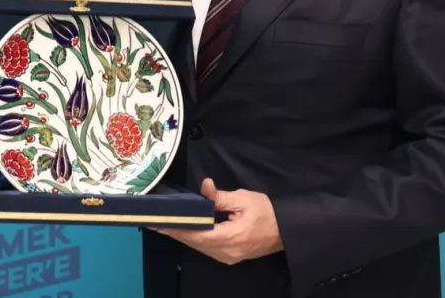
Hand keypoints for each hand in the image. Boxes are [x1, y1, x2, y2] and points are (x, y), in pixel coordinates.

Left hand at [153, 178, 282, 264]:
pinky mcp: (230, 256)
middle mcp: (226, 252)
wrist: (287, 230)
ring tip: (166, 225)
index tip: (160, 222)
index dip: (177, 228)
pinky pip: (208, 249)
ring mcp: (228, 257)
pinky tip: (186, 230)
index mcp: (229, 238)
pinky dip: (195, 239)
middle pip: (195, 243)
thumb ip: (220, 197)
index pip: (196, 234)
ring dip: (184, 236)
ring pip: (200, 247)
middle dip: (176, 232)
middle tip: (156, 222)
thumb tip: (204, 187)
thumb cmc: (267, 212)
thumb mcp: (244, 199)